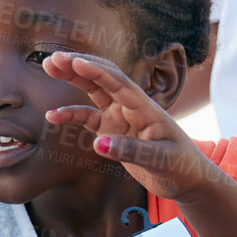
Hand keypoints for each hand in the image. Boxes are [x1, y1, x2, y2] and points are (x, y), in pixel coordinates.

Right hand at [41, 51, 229, 203]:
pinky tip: (53, 115)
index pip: (118, 83)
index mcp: (145, 107)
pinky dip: (71, 115)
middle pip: (101, 79)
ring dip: (72, 78)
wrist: (187, 179)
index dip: (96, 71)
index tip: (74, 61)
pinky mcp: (112, 133)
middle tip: (52, 58)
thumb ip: (130, 151)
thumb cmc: (180, 165)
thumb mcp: (160, 159)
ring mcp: (120, 118)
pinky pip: (87, 119)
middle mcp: (130, 107)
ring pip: (93, 91)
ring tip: (49, 67)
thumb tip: (97, 144)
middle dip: (78, 66)